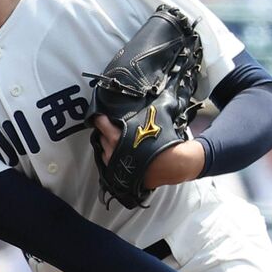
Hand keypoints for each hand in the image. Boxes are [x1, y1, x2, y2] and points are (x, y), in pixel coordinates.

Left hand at [89, 115, 204, 189]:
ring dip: (111, 147)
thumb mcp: (155, 115)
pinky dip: (117, 159)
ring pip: (106, 152)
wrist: (172, 164)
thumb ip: (146, 107)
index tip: (102, 116)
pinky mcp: (121, 176)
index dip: (101, 118)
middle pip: (102, 137)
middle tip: (118, 129)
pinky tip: (127, 156)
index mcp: (115, 137)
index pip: (99, 122)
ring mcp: (115, 165)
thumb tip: (153, 96)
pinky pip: (113, 165)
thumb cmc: (162, 141)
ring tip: (123, 143)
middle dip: (108, 132)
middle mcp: (111, 152)